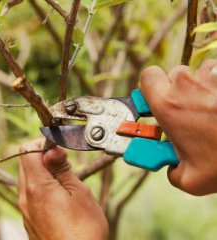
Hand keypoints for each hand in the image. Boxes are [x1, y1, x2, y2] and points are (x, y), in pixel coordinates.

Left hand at [18, 138, 108, 239]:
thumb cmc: (83, 230)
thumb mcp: (79, 193)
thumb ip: (62, 168)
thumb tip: (52, 148)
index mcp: (36, 186)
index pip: (27, 150)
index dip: (43, 143)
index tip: (59, 148)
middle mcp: (25, 197)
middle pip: (25, 162)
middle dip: (42, 156)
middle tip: (64, 163)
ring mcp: (25, 210)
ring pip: (27, 178)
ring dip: (43, 172)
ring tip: (64, 181)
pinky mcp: (30, 219)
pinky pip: (30, 194)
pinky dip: (41, 186)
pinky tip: (59, 196)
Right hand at [140, 59, 216, 195]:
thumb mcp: (188, 180)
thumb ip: (171, 169)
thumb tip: (172, 166)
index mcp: (168, 107)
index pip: (148, 76)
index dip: (151, 85)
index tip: (156, 98)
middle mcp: (188, 87)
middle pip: (175, 74)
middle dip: (178, 89)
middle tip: (187, 110)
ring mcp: (212, 79)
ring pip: (199, 72)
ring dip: (201, 87)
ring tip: (210, 109)